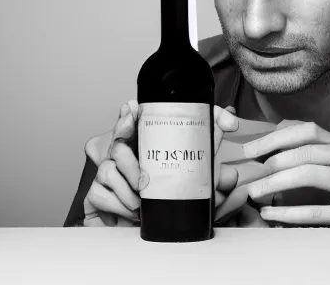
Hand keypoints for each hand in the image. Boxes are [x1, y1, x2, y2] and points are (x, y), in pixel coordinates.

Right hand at [83, 101, 239, 225]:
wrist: (164, 220)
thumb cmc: (178, 183)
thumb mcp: (199, 157)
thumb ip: (213, 136)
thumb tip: (231, 123)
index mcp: (143, 138)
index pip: (129, 119)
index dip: (127, 115)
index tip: (131, 109)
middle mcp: (124, 152)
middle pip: (117, 146)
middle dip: (128, 162)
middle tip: (144, 181)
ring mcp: (109, 170)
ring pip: (108, 171)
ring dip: (126, 191)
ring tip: (141, 202)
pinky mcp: (99, 193)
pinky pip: (100, 195)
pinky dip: (117, 205)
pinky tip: (131, 211)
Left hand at [243, 121, 329, 226]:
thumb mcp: (316, 167)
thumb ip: (294, 149)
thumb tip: (261, 138)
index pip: (306, 129)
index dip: (275, 137)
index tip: (249, 150)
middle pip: (306, 151)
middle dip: (273, 161)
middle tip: (249, 174)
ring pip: (310, 174)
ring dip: (276, 183)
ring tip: (254, 192)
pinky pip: (316, 210)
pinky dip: (288, 213)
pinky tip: (269, 214)